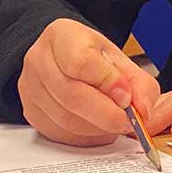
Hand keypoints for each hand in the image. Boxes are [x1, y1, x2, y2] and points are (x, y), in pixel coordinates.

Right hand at [18, 18, 160, 146]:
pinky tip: (96, 127)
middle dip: (107, 115)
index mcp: (62, 35)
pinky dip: (86, 137)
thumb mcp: (120, 60)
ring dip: (98, 128)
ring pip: (67, 120)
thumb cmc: (92, 59)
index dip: (108, 84)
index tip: (126, 97)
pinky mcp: (31, 112)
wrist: (62, 61)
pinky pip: (61, 134)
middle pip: (72, 95)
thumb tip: (142, 110)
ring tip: (113, 122)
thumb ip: (139, 83)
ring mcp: (30, 87)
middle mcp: (39, 59)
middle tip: (128, 121)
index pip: (81, 62)